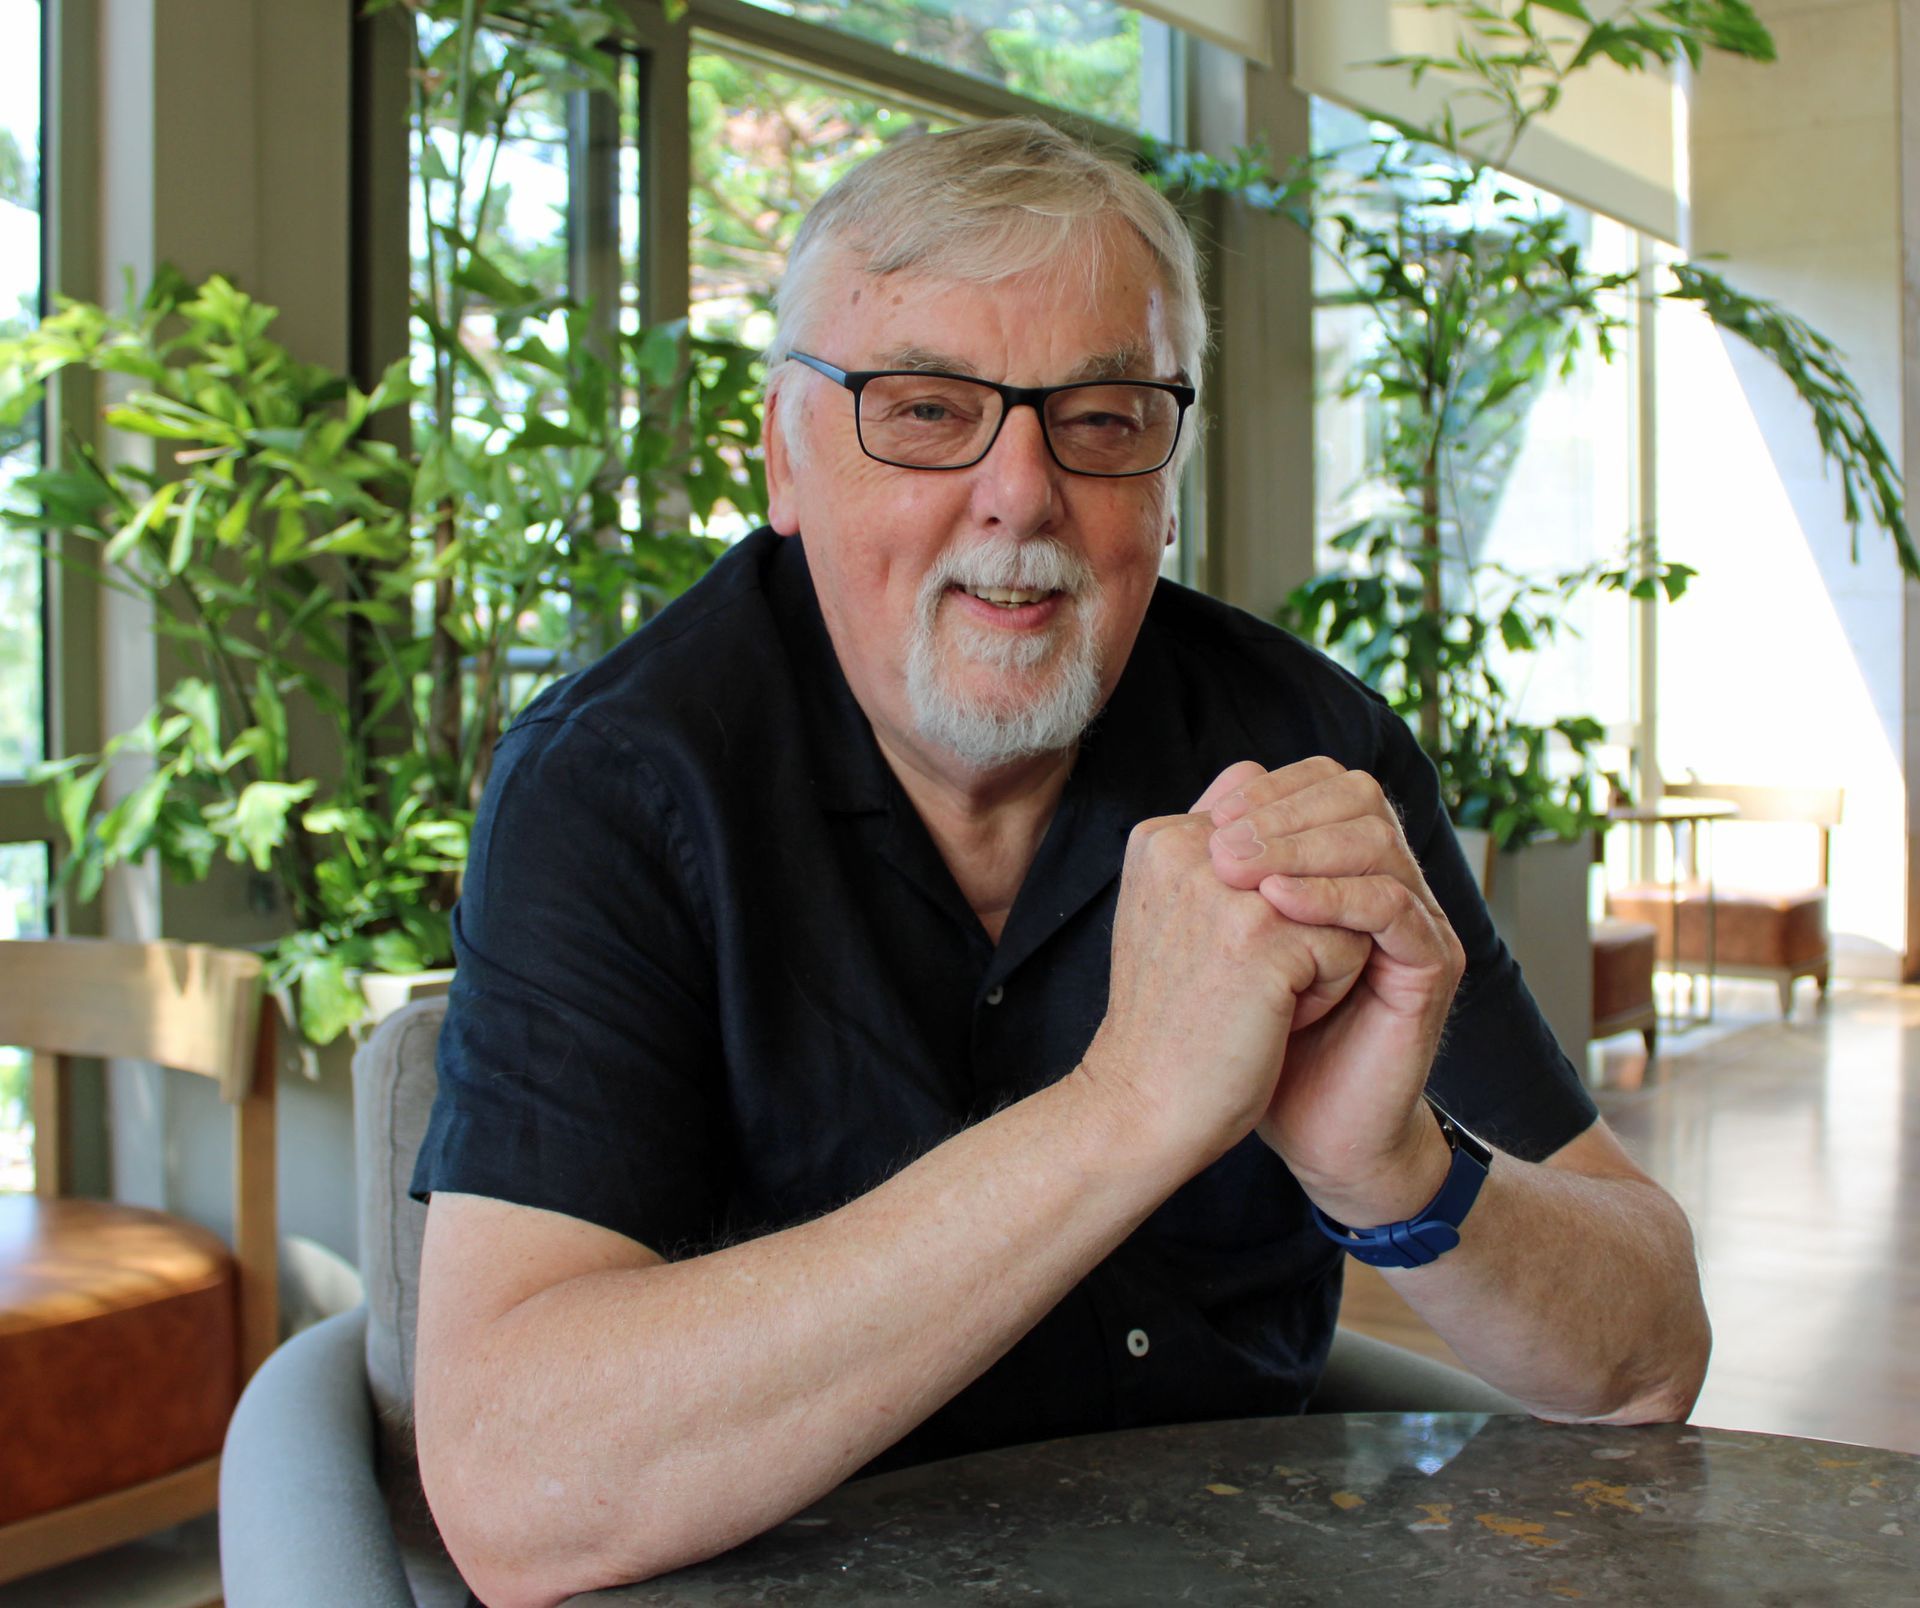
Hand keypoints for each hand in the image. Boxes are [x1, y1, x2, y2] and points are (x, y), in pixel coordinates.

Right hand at [1080, 803, 1371, 1172]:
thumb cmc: (1170, 1022)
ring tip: (1261, 996)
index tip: (1231, 948)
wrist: (1142, 1110)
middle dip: (1307, 917)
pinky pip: (1351, 944)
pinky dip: (1328, 992)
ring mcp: (1225, 889)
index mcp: (1160, 837)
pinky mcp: (1265, 938)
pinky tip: (1273, 1021)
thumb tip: (1271, 784)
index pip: (1273, 818)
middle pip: (1315, 856)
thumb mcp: (1172, 914)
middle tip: (1244, 980)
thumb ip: (1216, 849)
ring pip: (1339, 898)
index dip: (1281, 882)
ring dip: (1320, 952)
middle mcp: (1187, 848)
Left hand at [1194, 758, 1463, 1225]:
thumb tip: (1203, 807)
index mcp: (1344, 866)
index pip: (1324, 784)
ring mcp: (1416, 919)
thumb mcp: (1224, 942)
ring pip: (1376, 840)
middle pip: (1357, 797)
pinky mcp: (1432, 964)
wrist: (1305, 1126)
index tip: (1209, 820)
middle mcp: (1388, 881)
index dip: (1271, 791)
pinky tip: (1277, 904)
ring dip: (1301, 846)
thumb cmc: (1255, 1038)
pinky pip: (1392, 905)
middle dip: (1284, 811)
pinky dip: (1332, 897)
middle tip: (1222, 843)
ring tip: (1238, 870)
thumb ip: (1230, 876)